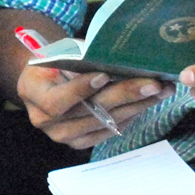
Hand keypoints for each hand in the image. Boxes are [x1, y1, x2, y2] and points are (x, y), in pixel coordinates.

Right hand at [16, 65, 166, 149]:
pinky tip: (149, 101)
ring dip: (137, 106)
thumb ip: (78, 56)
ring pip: (105, 123)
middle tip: (152, 83)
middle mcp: (46, 121)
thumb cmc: (53, 60)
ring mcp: (65, 136)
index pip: (57, 101)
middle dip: (124, 96)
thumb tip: (113, 53)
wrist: (45, 81)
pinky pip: (111, 130)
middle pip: (89, 113)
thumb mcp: (57, 52)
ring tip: (161, 90)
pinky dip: (132, 115)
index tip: (104, 75)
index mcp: (33, 95)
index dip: (81, 90)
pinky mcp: (82, 142)